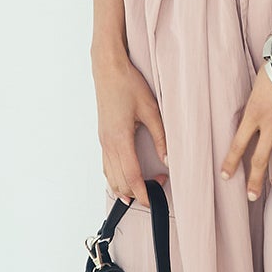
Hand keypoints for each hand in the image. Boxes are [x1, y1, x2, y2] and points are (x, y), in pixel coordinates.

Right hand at [93, 47, 168, 209]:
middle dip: (136, 192)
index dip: (142, 193)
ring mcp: (103, 141)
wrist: (107, 69)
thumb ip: (161, 137)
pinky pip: (106, 165)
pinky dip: (116, 177)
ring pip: (110, 176)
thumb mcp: (151, 110)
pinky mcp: (102, 137)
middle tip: (157, 188)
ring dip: (125, 186)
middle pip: (119, 182)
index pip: (131, 176)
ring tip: (143, 187)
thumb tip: (168, 159)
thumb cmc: (128, 85)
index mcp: (120, 139)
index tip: (152, 202)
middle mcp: (108, 144)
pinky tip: (126, 176)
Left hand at [219, 31, 271, 198]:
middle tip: (252, 196)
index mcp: (253, 114)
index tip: (226, 177)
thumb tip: (249, 122)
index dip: (231, 163)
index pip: (238, 145)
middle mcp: (270, 124)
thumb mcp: (255, 88)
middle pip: (259, 159)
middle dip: (255, 180)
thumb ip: (253, 108)